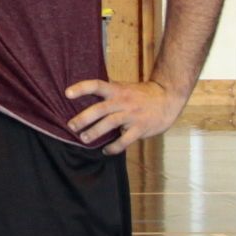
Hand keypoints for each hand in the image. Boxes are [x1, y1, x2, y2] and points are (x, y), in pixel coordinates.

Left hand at [64, 78, 186, 154]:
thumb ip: (108, 93)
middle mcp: (123, 101)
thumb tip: (85, 100)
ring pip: (110, 123)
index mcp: (117, 90)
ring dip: (95, 132)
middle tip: (71, 126)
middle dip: (84, 118)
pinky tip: (105, 150)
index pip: (96, 85)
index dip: (82, 88)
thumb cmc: (142, 95)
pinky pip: (125, 140)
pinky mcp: (141, 128)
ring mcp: (132, 115)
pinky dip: (114, 147)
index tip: (67, 93)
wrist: (168, 98)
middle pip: (100, 108)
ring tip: (84, 139)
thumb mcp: (124, 88)